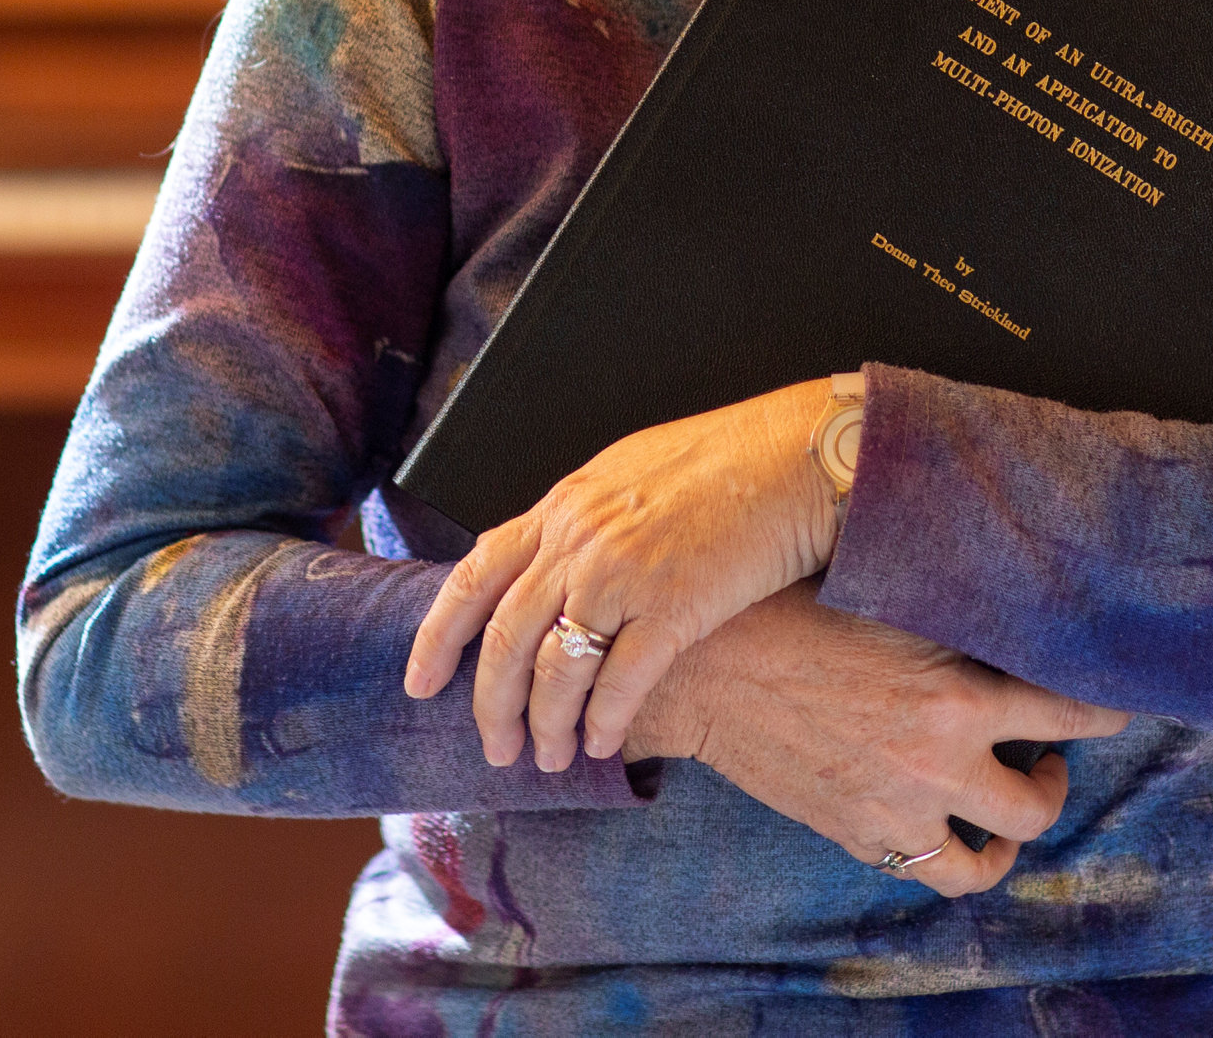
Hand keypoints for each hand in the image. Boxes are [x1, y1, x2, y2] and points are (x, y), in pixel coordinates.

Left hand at [404, 378, 844, 769]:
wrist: (792, 455)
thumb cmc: (719, 461)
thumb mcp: (622, 475)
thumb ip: (575, 522)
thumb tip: (539, 563)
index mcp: (561, 507)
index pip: (472, 575)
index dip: (437, 636)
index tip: (420, 682)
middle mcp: (580, 541)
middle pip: (507, 638)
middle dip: (492, 704)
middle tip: (494, 747)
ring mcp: (625, 574)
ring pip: (558, 668)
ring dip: (547, 724)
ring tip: (550, 757)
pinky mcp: (676, 606)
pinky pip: (623, 681)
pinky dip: (605, 719)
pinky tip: (603, 743)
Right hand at [624, 584, 1130, 898]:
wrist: (706, 668)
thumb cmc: (793, 609)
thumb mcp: (892, 595)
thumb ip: (960, 609)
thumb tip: (1025, 582)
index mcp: (959, 695)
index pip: (1074, 713)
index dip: (1111, 708)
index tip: (1121, 701)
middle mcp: (939, 764)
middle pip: (1040, 804)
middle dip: (1057, 779)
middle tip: (1048, 752)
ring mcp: (899, 810)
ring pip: (991, 857)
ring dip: (1011, 833)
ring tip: (1005, 798)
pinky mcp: (859, 835)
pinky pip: (927, 870)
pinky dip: (951, 854)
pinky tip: (948, 821)